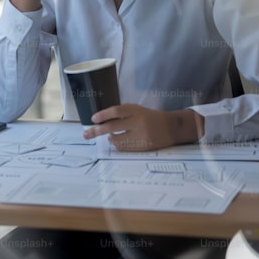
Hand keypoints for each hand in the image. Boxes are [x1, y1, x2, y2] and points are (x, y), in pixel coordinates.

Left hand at [83, 104, 203, 150]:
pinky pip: (125, 148)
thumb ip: (122, 114)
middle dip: (96, 131)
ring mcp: (141, 135)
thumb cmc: (150, 117)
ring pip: (116, 140)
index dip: (103, 115)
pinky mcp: (144, 146)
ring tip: (111, 136)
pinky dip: (119, 145)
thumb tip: (101, 122)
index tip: (93, 119)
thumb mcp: (137, 110)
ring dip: (110, 139)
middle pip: (112, 126)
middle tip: (86, 134)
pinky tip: (121, 141)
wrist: (172, 127)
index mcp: (136, 110)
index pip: (116, 111)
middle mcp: (138, 121)